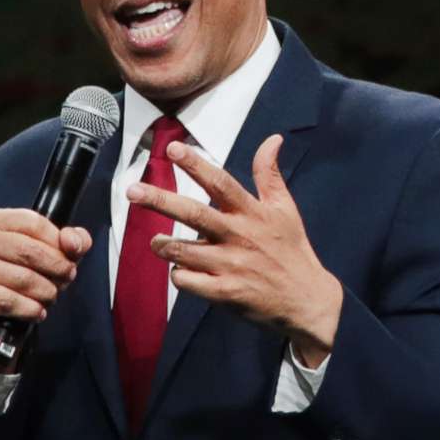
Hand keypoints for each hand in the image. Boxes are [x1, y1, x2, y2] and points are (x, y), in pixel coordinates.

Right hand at [0, 208, 91, 329]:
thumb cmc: (24, 268)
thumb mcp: (52, 247)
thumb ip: (73, 239)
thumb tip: (73, 243)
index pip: (35, 224)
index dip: (59, 244)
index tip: (71, 258)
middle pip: (30, 252)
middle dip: (57, 268)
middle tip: (67, 278)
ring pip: (22, 279)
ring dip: (46, 292)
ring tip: (51, 295)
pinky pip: (7, 302)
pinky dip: (30, 309)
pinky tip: (38, 311)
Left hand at [129, 135, 342, 363]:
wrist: (307, 300)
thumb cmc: (292, 250)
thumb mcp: (285, 208)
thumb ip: (269, 174)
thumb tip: (273, 139)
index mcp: (252, 213)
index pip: (221, 182)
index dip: (196, 165)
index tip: (173, 148)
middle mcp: (239, 236)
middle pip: (194, 213)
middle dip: (160, 200)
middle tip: (132, 190)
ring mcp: (231, 266)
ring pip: (184, 251)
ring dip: (164, 245)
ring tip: (155, 241)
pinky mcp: (226, 293)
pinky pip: (188, 282)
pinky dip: (179, 275)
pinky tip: (181, 271)